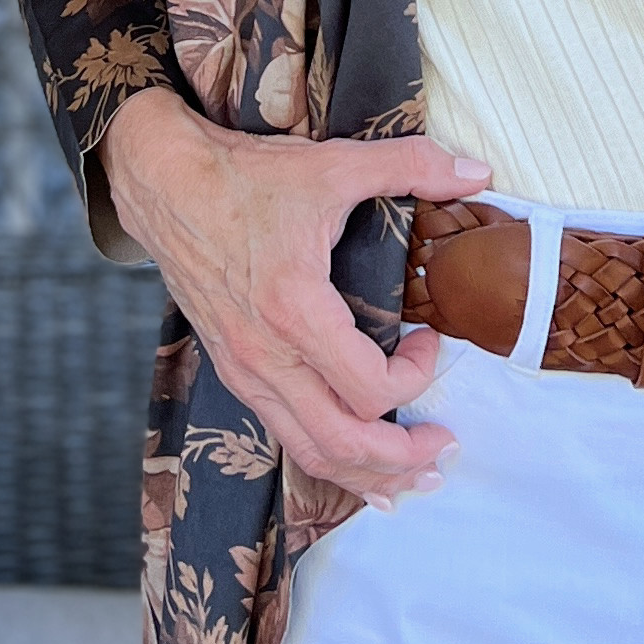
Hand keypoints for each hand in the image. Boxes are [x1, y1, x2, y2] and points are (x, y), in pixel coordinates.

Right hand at [103, 88, 490, 506]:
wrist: (165, 185)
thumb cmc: (246, 178)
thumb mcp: (334, 164)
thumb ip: (412, 164)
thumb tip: (478, 171)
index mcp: (294, 309)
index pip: (368, 388)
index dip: (416, 376)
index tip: (430, 340)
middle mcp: (265, 355)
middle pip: (341, 443)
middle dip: (401, 459)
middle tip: (444, 449)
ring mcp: (245, 370)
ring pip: (310, 451)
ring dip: (366, 474)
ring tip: (412, 480)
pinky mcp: (234, 372)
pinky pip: (285, 434)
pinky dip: (327, 458)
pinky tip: (356, 466)